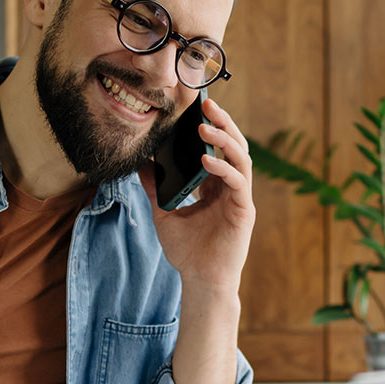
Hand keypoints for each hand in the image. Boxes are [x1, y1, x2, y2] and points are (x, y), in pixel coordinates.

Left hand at [142, 96, 255, 293]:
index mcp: (215, 185)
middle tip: (208, 104)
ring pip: (241, 158)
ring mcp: (240, 197)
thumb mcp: (164, 212)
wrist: (199, 280)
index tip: (197, 108)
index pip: (218, 148)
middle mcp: (230, 187)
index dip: (211, 126)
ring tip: (205, 127)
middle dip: (223, 123)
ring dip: (224, 140)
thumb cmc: (187, 250)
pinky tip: (206, 160)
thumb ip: (155, 187)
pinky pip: (238, 181)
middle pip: (233, 146)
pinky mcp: (244, 210)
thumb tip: (140, 163)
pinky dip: (223, 168)